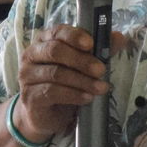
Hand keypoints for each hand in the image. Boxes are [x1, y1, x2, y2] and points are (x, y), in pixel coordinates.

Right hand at [12, 24, 112, 142]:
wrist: (45, 115)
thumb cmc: (63, 85)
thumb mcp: (82, 66)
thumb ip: (99, 51)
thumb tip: (119, 37)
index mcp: (44, 42)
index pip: (57, 32)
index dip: (74, 36)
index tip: (91, 44)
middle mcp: (31, 56)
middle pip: (55, 51)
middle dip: (81, 60)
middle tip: (101, 70)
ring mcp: (27, 76)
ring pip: (56, 73)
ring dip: (82, 81)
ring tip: (101, 88)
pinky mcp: (29, 96)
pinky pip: (52, 92)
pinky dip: (73, 95)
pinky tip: (87, 98)